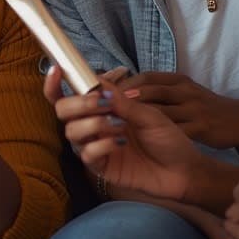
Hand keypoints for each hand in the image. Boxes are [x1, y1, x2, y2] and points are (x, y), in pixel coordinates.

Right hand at [45, 67, 201, 200]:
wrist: (183, 169)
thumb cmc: (166, 137)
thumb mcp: (148, 113)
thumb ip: (122, 100)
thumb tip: (98, 83)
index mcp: (101, 108)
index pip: (69, 94)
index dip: (55, 83)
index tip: (55, 70)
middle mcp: (93, 126)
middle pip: (62, 111)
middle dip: (77, 103)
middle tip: (102, 103)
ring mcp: (95, 146)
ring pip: (71, 132)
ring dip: (92, 124)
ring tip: (117, 124)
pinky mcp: (100, 167)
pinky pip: (86, 154)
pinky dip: (101, 145)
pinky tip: (120, 143)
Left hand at [116, 72, 238, 148]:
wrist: (238, 123)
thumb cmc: (202, 111)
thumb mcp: (180, 96)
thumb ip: (153, 93)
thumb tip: (118, 91)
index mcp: (178, 81)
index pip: (147, 77)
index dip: (125, 84)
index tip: (104, 92)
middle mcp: (185, 92)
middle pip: (151, 90)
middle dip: (126, 97)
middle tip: (103, 106)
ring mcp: (194, 109)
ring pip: (160, 110)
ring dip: (137, 116)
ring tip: (115, 123)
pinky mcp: (201, 128)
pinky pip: (174, 130)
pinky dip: (156, 135)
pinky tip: (137, 142)